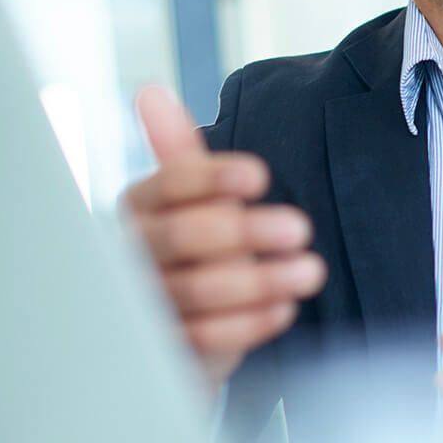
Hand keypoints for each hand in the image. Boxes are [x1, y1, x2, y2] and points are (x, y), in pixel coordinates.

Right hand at [120, 85, 326, 389]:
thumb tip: (150, 91)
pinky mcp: (164, 352)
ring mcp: (144, 308)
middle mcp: (132, 256)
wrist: (174, 329)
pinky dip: (249, 323)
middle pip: (181, 237)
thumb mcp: (183, 200)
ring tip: (309, 269)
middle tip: (299, 227)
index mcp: (137, 207)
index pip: (168, 184)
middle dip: (245, 230)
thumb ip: (175, 151)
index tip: (260, 176)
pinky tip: (284, 308)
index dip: (213, 178)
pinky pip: (204, 339)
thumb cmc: (185, 251)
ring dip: (260, 278)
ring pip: (196, 290)